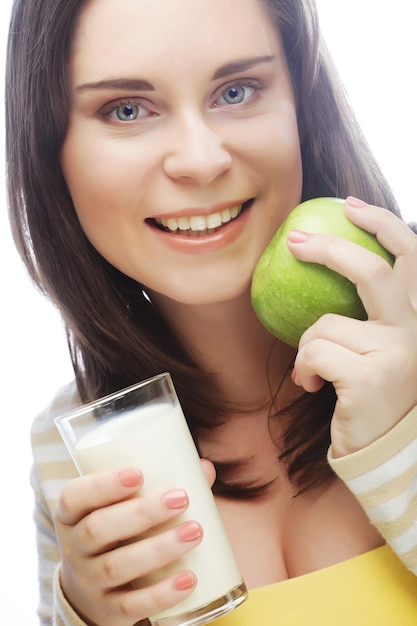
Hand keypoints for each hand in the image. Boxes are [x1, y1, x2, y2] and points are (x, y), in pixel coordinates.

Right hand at [53, 463, 212, 625]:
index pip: (74, 497)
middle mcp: (74, 548)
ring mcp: (89, 582)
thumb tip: (205, 468)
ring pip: (117, 566)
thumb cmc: (114, 533)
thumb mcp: (117, 509)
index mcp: (71, 515)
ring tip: (194, 531)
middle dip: (142, 512)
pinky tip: (189, 579)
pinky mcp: (108, 611)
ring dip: (159, 548)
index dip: (102, 485)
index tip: (138, 473)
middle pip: (98, 529)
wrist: (88, 593)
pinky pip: (131, 606)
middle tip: (181, 498)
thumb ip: (155, 486)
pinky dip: (161, 594)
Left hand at [288, 197, 416, 456]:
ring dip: (307, 346)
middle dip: (329, 249)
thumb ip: (369, 314)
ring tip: (313, 370)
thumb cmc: (374, 397)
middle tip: (293, 241)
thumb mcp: (379, 349)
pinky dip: (303, 367)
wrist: (384, 453)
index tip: (349, 206)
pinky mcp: (370, 377)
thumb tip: (331, 264)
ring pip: (325, 323)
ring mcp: (397, 354)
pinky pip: (313, 353)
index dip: (382, 223)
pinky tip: (312, 386)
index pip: (411, 255)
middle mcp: (415, 331)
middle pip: (373, 272)